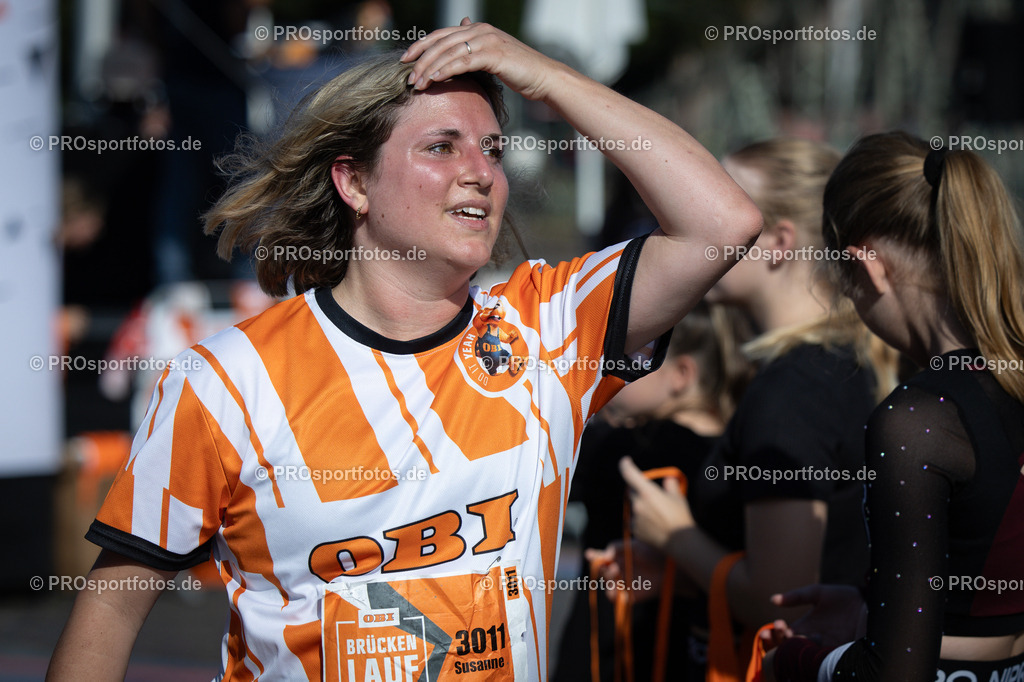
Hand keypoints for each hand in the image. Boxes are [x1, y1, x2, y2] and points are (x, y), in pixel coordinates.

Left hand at [401, 18, 560, 99]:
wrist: (542, 77)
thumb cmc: (518, 70)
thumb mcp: (492, 56)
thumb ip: (475, 48)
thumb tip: (463, 31)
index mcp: (477, 30)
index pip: (441, 35)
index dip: (421, 46)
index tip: (405, 60)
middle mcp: (480, 31)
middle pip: (441, 42)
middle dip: (421, 59)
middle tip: (408, 76)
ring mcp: (486, 40)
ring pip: (449, 52)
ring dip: (430, 68)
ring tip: (418, 83)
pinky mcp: (492, 54)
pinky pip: (462, 62)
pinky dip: (446, 70)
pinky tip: (435, 79)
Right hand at [585, 539, 664, 603]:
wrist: (669, 568)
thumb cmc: (652, 552)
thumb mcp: (633, 545)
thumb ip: (615, 547)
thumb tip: (604, 556)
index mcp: (617, 558)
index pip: (601, 558)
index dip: (593, 557)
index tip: (589, 554)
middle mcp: (619, 572)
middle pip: (602, 573)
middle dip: (603, 569)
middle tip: (613, 566)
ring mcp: (624, 584)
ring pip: (608, 587)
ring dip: (609, 580)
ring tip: (617, 573)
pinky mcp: (630, 597)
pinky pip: (616, 599)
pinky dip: (614, 596)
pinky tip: (619, 589)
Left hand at [619, 456, 693, 549]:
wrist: (680, 541)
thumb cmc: (680, 517)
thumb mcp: (678, 497)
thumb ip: (670, 485)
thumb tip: (668, 479)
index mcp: (647, 492)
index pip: (629, 474)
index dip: (625, 465)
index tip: (625, 461)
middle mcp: (638, 504)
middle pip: (632, 492)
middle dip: (639, 491)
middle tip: (653, 496)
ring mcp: (635, 518)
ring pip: (635, 507)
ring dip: (642, 506)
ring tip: (658, 514)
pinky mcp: (635, 530)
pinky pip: (636, 520)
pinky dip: (642, 519)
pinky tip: (655, 524)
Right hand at [766, 584, 866, 649]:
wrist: (870, 604)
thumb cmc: (845, 598)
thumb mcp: (819, 593)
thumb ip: (797, 596)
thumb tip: (772, 600)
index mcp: (805, 627)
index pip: (784, 635)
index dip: (774, 634)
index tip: (772, 626)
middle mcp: (812, 640)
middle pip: (789, 648)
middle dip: (780, 642)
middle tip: (782, 630)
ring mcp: (825, 649)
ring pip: (803, 656)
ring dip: (795, 648)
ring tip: (794, 635)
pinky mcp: (839, 655)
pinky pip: (822, 660)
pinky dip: (812, 655)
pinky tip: (810, 643)